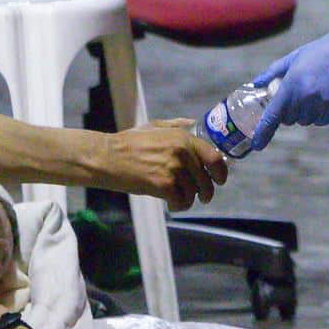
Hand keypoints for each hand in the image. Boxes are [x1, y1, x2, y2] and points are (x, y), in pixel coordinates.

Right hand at [100, 121, 227, 211]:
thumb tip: (194, 123)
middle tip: (202, 197)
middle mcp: (182, 152)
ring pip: (193, 193)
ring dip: (188, 199)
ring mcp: (174, 169)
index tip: (219, 181)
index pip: (214, 158)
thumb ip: (177, 125)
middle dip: (206, 191)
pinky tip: (171, 203)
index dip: (221, 173)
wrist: (108, 157)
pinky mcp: (164, 185)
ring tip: (178, 198)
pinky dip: (178, 205)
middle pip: (206, 180)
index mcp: (183, 138)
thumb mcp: (155, 126)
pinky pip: (181, 201)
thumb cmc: (129, 142)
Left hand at [248, 14, 328, 150]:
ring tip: (317, 86)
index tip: (256, 145)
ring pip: (306, 120)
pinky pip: (321, 120)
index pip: (272, 116)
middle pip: (288, 119)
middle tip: (297, 89)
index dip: (262, 133)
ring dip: (306, 110)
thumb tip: (256, 83)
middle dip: (288, 109)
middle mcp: (306, 100)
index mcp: (292, 85)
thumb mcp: (297, 56)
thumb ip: (273, 72)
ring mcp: (323, 108)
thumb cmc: (327, 48)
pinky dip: (321, 112)